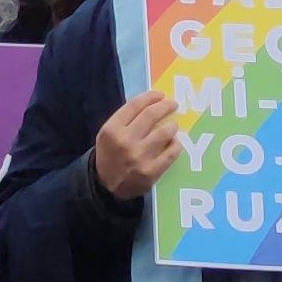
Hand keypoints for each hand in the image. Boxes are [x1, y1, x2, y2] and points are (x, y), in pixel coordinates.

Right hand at [86, 87, 188, 202]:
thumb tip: (150, 103)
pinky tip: (173, 143)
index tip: (160, 95)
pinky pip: (172, 152)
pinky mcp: (152, 171)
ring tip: (172, 126)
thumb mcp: (108, 134)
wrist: (106, 186)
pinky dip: (175, 144)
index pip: (135, 105)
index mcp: (112, 129)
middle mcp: (125, 141)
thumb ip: (125, 119)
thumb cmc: (109, 155)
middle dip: (166, 106)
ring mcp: (140, 156)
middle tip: (173, 104)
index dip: (151, 96)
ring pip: (165, 132)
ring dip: (172, 126)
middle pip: (151, 115)